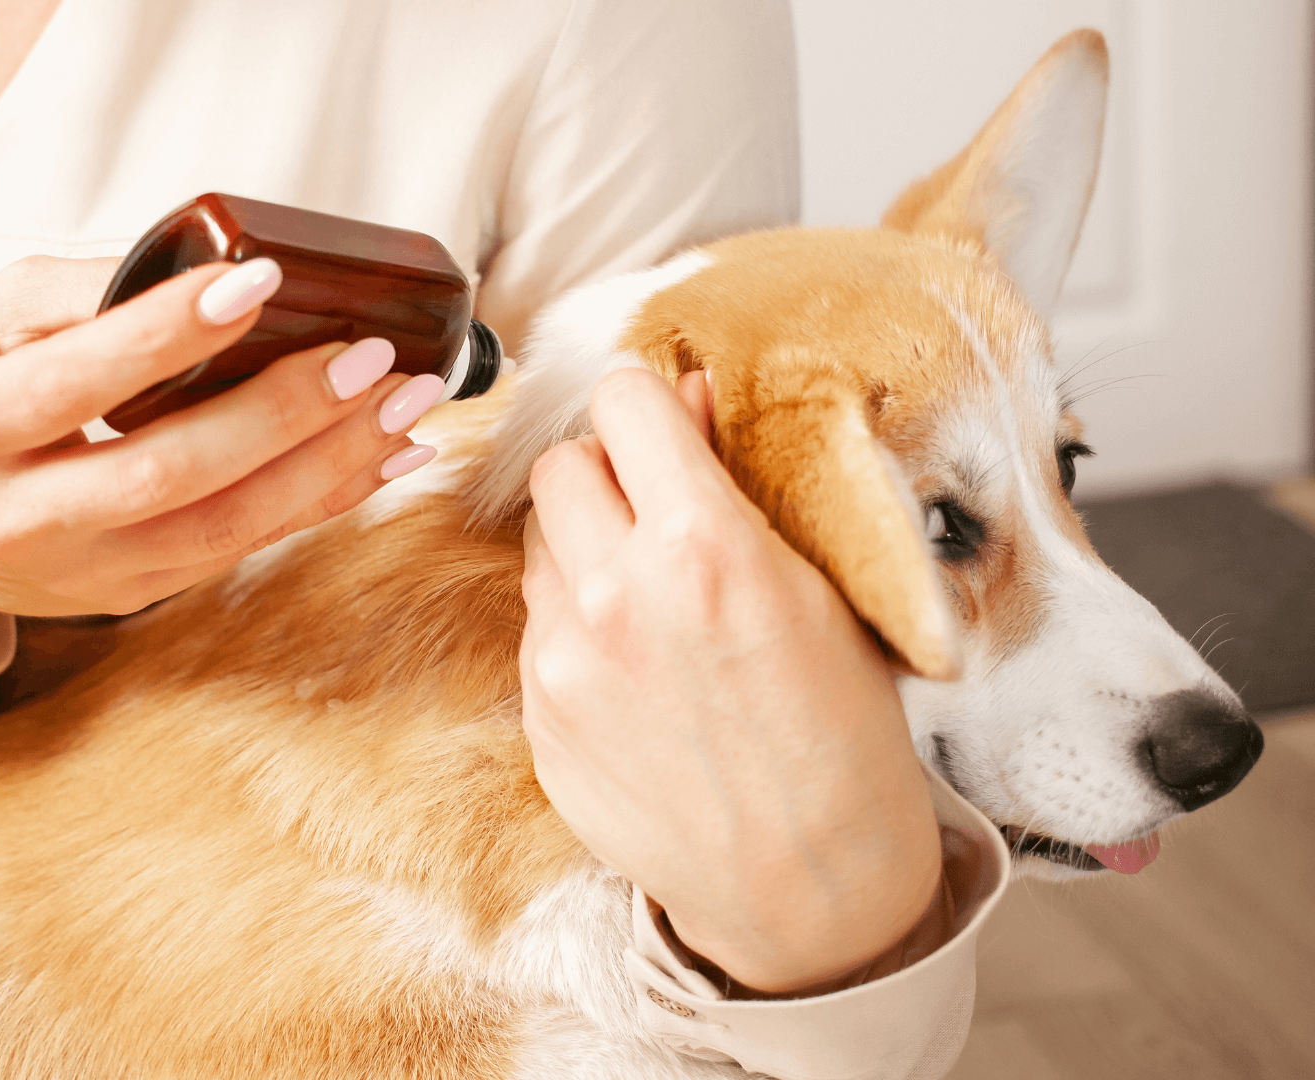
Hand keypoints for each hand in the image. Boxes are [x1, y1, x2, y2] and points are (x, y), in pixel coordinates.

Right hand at [0, 256, 443, 653]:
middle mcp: (20, 516)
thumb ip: (77, 291)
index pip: (73, 384)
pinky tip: (384, 458)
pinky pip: (240, 552)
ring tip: (405, 408)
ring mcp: (83, 570)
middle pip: (165, 473)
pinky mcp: (133, 594)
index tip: (255, 282)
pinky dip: (322, 504)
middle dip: (279, 415)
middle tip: (368, 357)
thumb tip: (204, 264)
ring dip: (326, 469)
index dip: (165, 335)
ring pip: (220, 530)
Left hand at [520, 367, 940, 993]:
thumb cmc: (841, 738)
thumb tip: (686, 395)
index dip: (648, 408)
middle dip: (606, 474)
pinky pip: (537, 627)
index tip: (666, 429)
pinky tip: (636, 670)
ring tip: (652, 602)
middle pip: (560, 466)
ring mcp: (564, 662)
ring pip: (539, 545)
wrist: (807, 886)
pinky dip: (575, 627)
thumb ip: (738, 485)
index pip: (622, 401)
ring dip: (583, 549)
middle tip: (655, 512)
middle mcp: (616, 596)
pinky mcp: (537, 716)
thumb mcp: (820, 591)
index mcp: (704, 547)